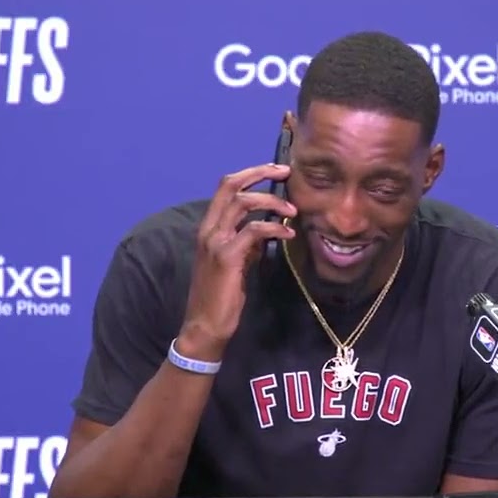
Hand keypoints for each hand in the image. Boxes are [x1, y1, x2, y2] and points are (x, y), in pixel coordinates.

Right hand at [178, 163, 296, 360]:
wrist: (205, 326)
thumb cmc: (220, 297)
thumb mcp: (235, 263)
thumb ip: (246, 244)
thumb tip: (267, 230)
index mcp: (209, 228)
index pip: (226, 188)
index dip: (251, 174)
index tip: (276, 171)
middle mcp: (208, 229)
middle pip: (231, 185)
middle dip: (260, 173)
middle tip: (286, 172)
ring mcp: (215, 242)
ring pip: (242, 203)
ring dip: (272, 202)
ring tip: (293, 211)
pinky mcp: (226, 257)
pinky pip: (253, 231)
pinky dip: (273, 228)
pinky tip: (288, 235)